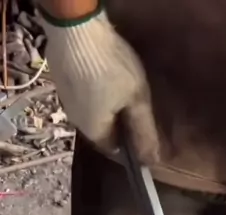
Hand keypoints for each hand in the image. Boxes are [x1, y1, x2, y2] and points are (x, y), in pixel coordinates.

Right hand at [40, 8, 159, 163]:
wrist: (75, 29)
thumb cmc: (111, 68)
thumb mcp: (136, 99)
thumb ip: (144, 131)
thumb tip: (151, 161)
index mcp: (94, 131)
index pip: (113, 149)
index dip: (129, 145)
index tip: (142, 131)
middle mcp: (76, 121)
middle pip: (101, 130)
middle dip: (118, 124)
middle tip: (134, 106)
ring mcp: (65, 100)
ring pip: (91, 111)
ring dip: (106, 106)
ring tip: (121, 90)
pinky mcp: (61, 81)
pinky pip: (82, 95)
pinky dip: (94, 92)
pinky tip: (104, 77)